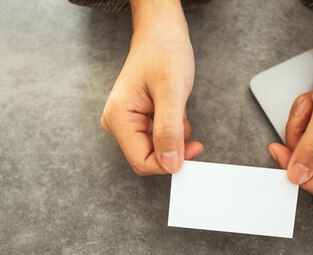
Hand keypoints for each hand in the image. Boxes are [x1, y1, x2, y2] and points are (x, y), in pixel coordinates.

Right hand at [101, 0, 202, 174]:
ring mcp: (128, 122)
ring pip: (158, 149)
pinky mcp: (139, 120)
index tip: (194, 148)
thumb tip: (170, 164)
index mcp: (118, 117)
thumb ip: (169, 130)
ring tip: (177, 108)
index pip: (142, 161)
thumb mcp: (171, 91)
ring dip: (175, 135)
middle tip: (185, 121)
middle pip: (149, 157)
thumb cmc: (163, 52)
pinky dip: (174, 129)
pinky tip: (175, 109)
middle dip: (172, 146)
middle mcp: (118, 123)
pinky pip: (160, 138)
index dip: (169, 162)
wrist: (162, 33)